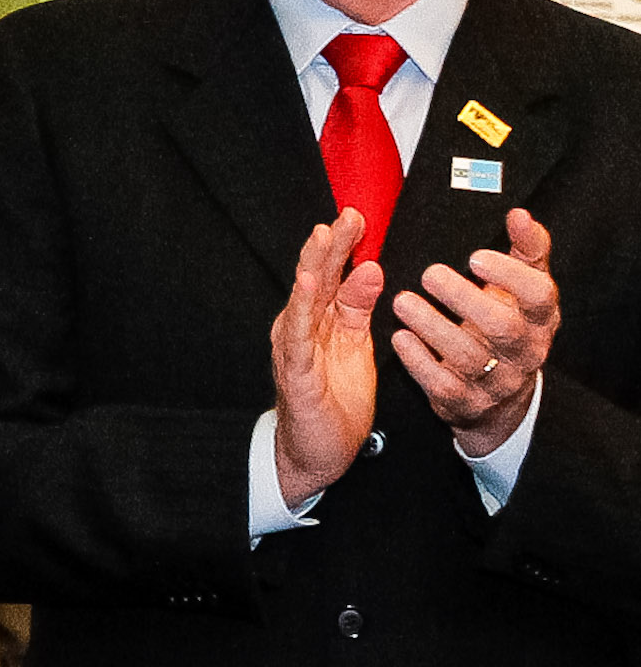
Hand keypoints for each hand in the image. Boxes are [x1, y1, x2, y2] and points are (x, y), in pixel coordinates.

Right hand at [270, 210, 382, 505]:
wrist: (319, 451)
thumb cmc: (335, 400)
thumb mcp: (356, 346)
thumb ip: (359, 307)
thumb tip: (371, 268)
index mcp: (321, 319)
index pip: (331, 274)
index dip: (344, 245)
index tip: (359, 216)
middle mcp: (302, 326)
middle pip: (315, 277)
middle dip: (330, 245)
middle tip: (347, 216)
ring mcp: (295, 347)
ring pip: (304, 299)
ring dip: (312, 266)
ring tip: (323, 238)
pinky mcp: (296, 371)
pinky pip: (299, 334)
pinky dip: (301, 307)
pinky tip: (306, 285)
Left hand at [392, 208, 556, 457]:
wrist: (501, 396)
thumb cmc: (508, 324)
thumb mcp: (523, 289)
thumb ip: (526, 251)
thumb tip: (520, 214)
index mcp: (539, 319)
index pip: (539, 297)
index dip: (510, 277)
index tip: (475, 256)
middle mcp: (523, 351)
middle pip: (503, 328)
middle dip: (465, 300)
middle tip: (430, 273)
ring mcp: (495, 380)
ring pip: (468, 357)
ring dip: (433, 327)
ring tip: (402, 301)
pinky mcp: (464, 401)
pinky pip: (442, 384)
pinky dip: (419, 361)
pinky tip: (400, 337)